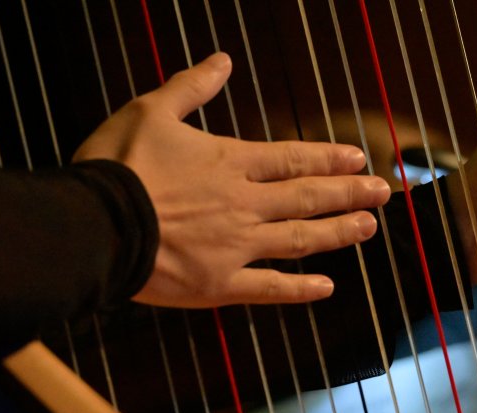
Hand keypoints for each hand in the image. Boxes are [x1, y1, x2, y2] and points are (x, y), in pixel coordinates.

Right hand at [74, 53, 390, 307]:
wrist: (93, 226)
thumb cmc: (116, 166)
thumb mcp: (150, 111)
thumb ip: (190, 87)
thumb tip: (221, 60)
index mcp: (229, 163)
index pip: (292, 159)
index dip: (329, 159)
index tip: (359, 159)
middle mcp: (243, 204)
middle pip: (307, 197)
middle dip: (349, 193)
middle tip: (383, 192)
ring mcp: (236, 247)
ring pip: (300, 239)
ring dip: (338, 233)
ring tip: (368, 227)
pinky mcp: (220, 284)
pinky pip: (270, 288)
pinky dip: (300, 289)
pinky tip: (327, 287)